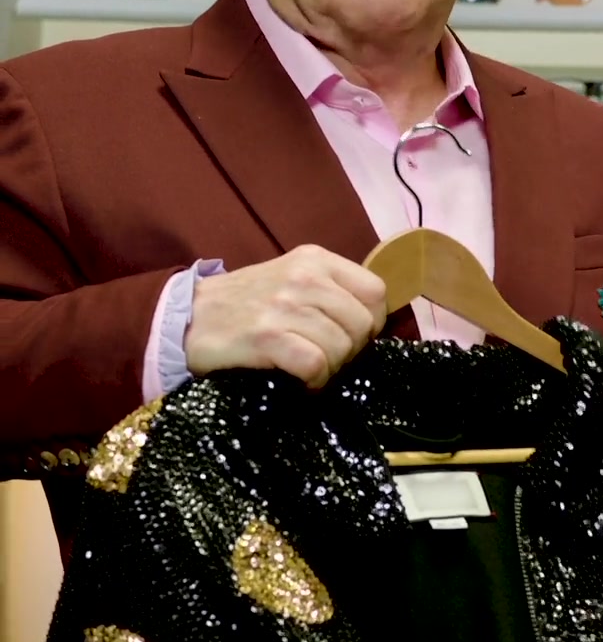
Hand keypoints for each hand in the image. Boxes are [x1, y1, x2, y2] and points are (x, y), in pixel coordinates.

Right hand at [184, 244, 386, 388]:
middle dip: (351, 351)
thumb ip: (330, 290)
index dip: (371, 322)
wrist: (187, 318)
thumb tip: (372, 320)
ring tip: (309, 370)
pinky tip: (300, 382)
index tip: (350, 337)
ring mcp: (284, 305)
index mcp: (315, 259)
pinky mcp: (266, 336)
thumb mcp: (291, 278)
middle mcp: (304, 276)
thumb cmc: (245, 304)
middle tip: (327, 359)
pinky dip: (313, 382)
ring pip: (341, 347)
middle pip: (363, 324)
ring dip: (330, 369)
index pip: (375, 291)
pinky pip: (315, 364)